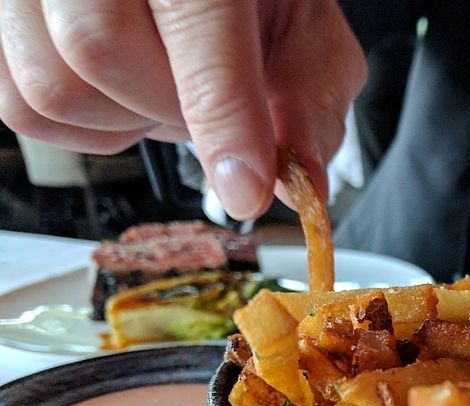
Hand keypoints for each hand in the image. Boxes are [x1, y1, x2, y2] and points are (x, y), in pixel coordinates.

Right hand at [0, 0, 366, 218]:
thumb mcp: (303, 33)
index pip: (196, 20)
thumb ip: (307, 103)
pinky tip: (121, 92)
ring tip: (164, 88)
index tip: (248, 190)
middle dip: (168, 113)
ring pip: (51, 87)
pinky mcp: (0, 22)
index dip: (223, 117)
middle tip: (206, 107)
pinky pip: (18, 104)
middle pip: (101, 52)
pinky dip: (81, 124)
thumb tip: (300, 185)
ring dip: (123, 121)